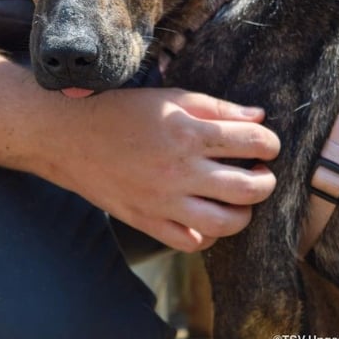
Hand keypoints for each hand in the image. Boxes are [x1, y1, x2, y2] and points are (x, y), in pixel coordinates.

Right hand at [39, 88, 279, 251]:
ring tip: (241, 198)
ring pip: (226, 222)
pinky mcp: (147, 221)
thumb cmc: (122, 110)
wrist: (68, 134)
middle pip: (248, 188)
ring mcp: (163, 201)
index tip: (266, 144)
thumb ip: (217, 107)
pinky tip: (209, 218)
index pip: (252, 142)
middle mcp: (180, 170)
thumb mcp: (171, 97)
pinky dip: (208, 235)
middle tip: (261, 173)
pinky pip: (191, 241)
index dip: (269, 143)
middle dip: (266, 181)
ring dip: (245, 212)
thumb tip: (259, 116)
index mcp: (188, 133)